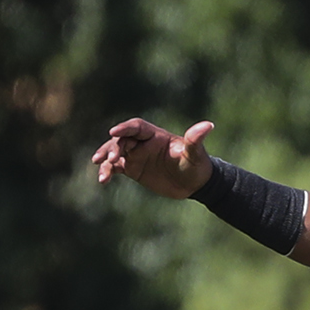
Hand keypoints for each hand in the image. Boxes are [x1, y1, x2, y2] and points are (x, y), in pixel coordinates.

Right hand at [91, 118, 213, 198]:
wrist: (195, 184)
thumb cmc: (197, 165)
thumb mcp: (195, 154)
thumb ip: (195, 140)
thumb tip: (209, 125)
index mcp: (156, 135)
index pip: (136, 127)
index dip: (125, 128)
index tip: (114, 132)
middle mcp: (143, 143)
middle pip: (122, 140)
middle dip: (113, 147)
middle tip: (111, 158)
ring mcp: (136, 155)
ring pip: (114, 153)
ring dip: (105, 159)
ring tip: (101, 169)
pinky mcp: (132, 169)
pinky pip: (115, 167)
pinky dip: (107, 171)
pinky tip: (103, 180)